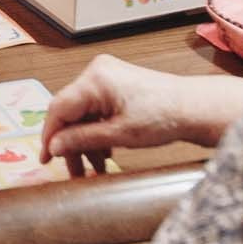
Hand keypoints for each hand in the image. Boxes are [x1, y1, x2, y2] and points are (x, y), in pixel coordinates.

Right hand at [40, 55, 212, 175]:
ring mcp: (107, 76)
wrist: (195, 108)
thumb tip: (54, 146)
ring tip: (95, 167)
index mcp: (95, 79)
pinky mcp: (116, 84)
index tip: (47, 160)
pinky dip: (97, 130)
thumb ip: (81, 139)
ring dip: (86, 140)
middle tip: (75, 171)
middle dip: (72, 143)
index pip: (58, 108)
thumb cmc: (164, 117)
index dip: (50, 136)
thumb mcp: (118, 135)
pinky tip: (104, 152)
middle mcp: (97, 72)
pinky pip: (96, 109)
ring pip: (83, 113)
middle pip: (70, 111)